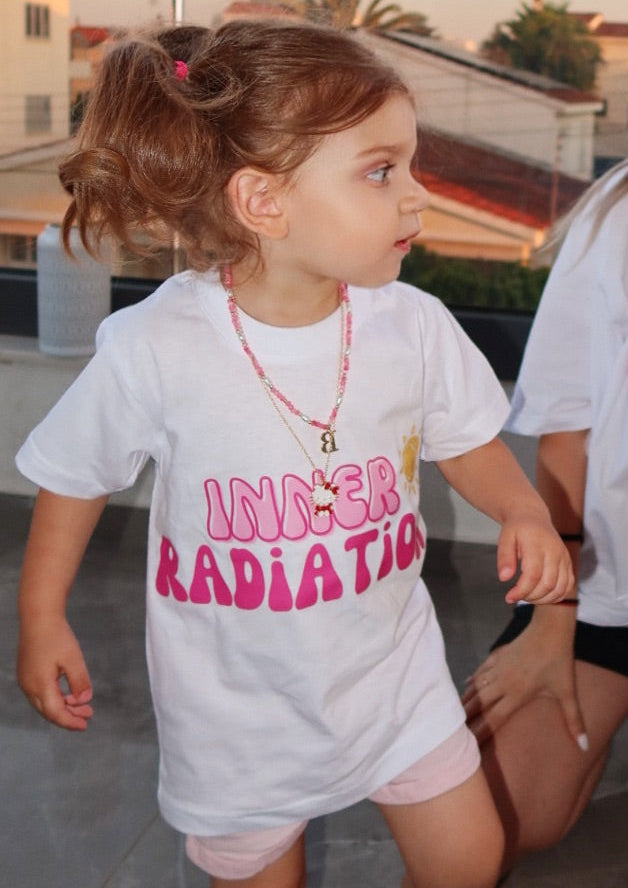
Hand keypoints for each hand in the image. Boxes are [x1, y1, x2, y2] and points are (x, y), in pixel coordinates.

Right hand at [17, 615, 93, 730]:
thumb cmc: (56, 636)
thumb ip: (79, 681)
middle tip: (88, 715)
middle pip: (48, 712)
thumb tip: (85, 700)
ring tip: (83, 705)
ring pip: (43, 703)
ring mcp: (25, 680)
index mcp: (40, 685)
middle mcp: (29, 686)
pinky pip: (40, 694)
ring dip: (63, 707)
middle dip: (68, 716)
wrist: (38, 617)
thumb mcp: (73, 658)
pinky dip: (55, 698)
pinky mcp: (26, 673)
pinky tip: (69, 694)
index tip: (85, 725)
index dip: (70, 722)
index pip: (55, 713)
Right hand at [462, 618, 587, 750]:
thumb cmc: (558, 661)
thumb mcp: (567, 692)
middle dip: (466, 717)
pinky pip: (481, 670)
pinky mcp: (497, 655)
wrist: (549, 629)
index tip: (470, 744)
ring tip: (455, 710)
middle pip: (480, 703)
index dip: (481, 731)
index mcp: (517, 694)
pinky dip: (473, 679)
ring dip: (466, 699)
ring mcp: (498, 667)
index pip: (495, 717)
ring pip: (477, 686)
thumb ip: (573, 720)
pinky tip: (466, 682)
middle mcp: (503, 683)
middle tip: (453, 729)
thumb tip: (583, 746)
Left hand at [496, 516, 573, 604]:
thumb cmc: (518, 529)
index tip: (509, 597)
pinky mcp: (568, 564)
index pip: (533, 575)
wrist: (533, 518)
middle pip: (547, 584)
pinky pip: (567, 586)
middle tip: (516, 595)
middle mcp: (555, 552)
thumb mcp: (505, 538)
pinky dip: (555, 596)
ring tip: (527, 596)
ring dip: (543, 599)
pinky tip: (541, 596)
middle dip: (530, 596)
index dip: (521, 590)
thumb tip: (504, 578)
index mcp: (538, 544)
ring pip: (559, 588)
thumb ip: (504, 557)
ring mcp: (564, 558)